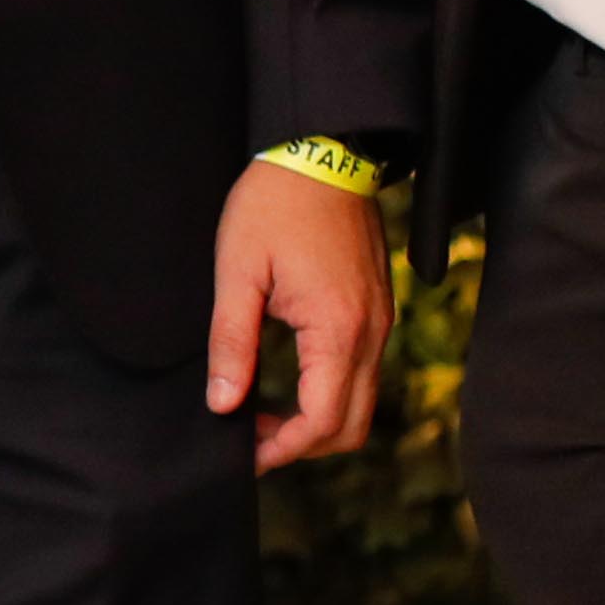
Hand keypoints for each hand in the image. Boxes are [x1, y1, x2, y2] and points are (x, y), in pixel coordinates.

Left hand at [207, 160, 390, 467]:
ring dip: (317, 420)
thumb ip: (231, 343)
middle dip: (302, 445)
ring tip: (262, 410)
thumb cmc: (272, 205)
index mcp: (337, 328)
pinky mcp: (378, 309)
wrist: (321, 151)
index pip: (322, 422)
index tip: (242, 454)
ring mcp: (381, 321)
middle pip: (351, 425)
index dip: (282, 450)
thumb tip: (223, 404)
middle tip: (250, 437)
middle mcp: (372, 332)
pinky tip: (287, 378)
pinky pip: (361, 371)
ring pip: (361, 402)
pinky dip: (329, 391)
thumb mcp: (237, 272)